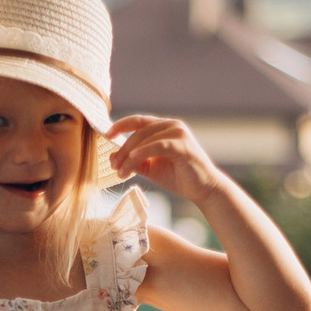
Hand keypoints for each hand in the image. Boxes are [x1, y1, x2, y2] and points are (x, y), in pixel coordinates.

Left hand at [106, 115, 231, 206]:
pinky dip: (141, 153)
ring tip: (119, 171)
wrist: (203, 190)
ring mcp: (178, 133)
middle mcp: (172, 126)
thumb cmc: (179, 177)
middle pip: (139, 131)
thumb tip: (112, 157)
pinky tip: (131, 162)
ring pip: (145, 139)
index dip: (120, 125)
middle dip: (122, 149)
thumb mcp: (151, 168)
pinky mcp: (182, 145)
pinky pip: (156, 146)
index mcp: (164, 128)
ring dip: (128, 155)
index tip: (106, 136)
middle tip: (113, 165)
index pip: (138, 121)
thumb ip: (133, 161)